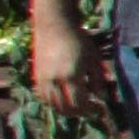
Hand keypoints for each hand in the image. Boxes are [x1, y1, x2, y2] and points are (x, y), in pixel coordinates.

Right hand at [24, 5, 98, 122]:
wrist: (54, 26)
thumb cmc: (79, 40)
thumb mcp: (94, 59)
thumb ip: (98, 79)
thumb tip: (102, 97)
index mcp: (71, 76)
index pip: (80, 104)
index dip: (91, 110)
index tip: (100, 108)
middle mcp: (55, 80)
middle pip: (66, 108)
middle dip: (80, 113)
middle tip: (91, 110)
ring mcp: (43, 79)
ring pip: (53, 105)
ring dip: (67, 110)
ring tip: (79, 107)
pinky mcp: (36, 76)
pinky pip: (44, 97)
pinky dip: (54, 103)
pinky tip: (64, 100)